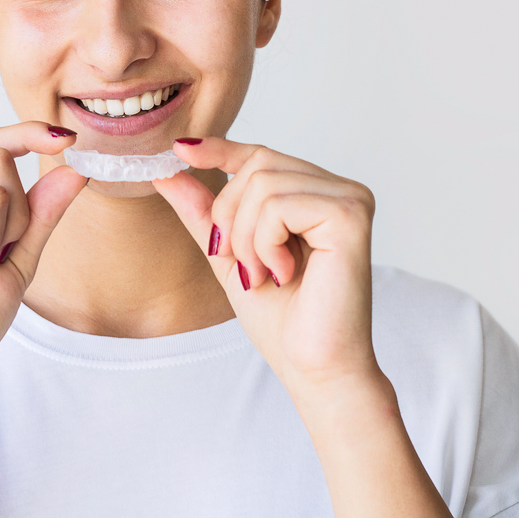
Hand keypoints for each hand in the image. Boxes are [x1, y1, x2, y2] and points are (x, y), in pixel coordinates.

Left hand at [153, 138, 379, 393]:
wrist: (314, 369)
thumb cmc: (283, 321)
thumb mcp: (231, 257)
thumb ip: (205, 214)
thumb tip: (168, 172)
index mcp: (317, 196)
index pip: (262, 156)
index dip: (221, 150)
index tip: (180, 150)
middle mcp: (340, 190)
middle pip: (258, 164)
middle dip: (231, 216)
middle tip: (244, 265)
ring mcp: (350, 199)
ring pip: (263, 183)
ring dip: (247, 237)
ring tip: (266, 274)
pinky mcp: (350, 215)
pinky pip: (280, 204)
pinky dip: (265, 242)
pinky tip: (284, 273)